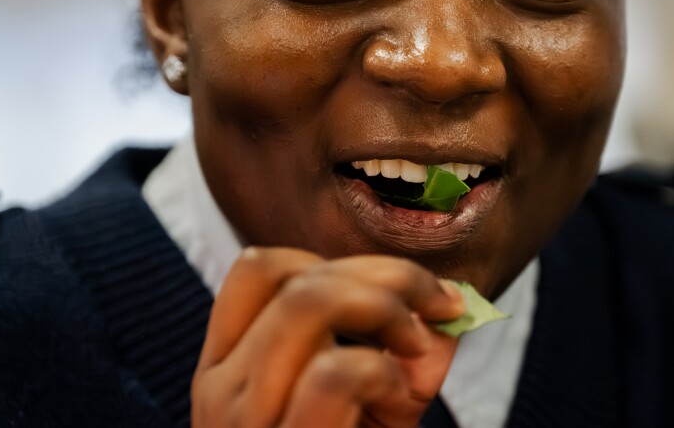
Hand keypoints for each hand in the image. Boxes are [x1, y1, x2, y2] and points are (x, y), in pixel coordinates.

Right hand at [192, 247, 463, 426]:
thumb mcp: (363, 404)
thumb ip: (393, 346)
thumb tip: (454, 299)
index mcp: (227, 370)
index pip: (257, 268)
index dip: (332, 261)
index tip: (387, 291)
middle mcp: (220, 389)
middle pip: (297, 276)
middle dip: (388, 274)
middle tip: (436, 308)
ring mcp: (244, 423)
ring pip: (310, 303)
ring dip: (388, 311)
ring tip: (413, 354)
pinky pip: (338, 372)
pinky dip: (387, 373)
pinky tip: (397, 403)